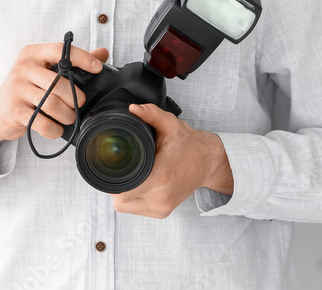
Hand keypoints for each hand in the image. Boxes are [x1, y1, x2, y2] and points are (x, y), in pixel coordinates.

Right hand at [0, 43, 108, 153]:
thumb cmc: (26, 89)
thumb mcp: (45, 71)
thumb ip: (72, 62)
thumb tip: (102, 53)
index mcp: (32, 54)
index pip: (61, 50)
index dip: (82, 58)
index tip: (97, 68)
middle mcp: (23, 68)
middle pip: (60, 83)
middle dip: (75, 99)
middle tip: (78, 105)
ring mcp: (17, 88)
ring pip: (53, 104)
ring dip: (67, 115)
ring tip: (68, 118)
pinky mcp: (15, 110)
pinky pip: (43, 122)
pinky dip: (54, 129)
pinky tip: (56, 128)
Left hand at [110, 103, 233, 218]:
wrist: (209, 163)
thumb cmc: (190, 145)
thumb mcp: (171, 125)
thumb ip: (152, 114)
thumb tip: (133, 109)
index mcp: (161, 176)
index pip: (124, 192)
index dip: (112, 181)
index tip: (112, 168)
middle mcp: (161, 196)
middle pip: (120, 200)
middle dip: (115, 184)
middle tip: (120, 167)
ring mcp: (162, 207)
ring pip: (125, 207)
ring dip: (122, 192)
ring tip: (131, 174)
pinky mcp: (162, 212)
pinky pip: (135, 209)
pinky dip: (131, 198)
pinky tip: (137, 183)